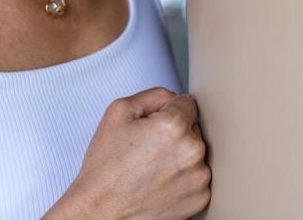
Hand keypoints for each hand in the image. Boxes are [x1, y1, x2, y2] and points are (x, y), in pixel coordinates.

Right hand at [52, 87, 211, 219]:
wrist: (102, 211)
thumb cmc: (106, 167)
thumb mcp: (118, 112)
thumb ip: (153, 95)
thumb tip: (173, 98)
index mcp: (173, 126)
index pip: (187, 102)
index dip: (166, 110)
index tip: (153, 125)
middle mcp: (191, 151)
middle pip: (192, 128)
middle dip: (174, 134)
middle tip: (147, 149)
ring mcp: (198, 177)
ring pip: (196, 153)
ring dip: (180, 156)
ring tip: (152, 167)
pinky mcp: (200, 199)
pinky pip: (197, 177)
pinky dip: (183, 178)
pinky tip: (160, 182)